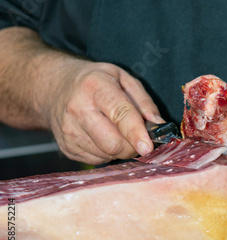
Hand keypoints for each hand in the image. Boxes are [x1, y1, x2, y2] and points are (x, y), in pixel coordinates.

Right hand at [43, 60, 162, 164]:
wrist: (54, 88)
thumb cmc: (95, 82)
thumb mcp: (123, 78)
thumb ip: (144, 102)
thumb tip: (159, 126)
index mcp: (96, 87)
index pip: (119, 113)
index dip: (136, 133)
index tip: (148, 146)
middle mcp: (78, 109)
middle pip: (113, 142)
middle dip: (133, 146)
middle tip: (139, 138)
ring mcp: (69, 131)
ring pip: (107, 154)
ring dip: (121, 149)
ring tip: (117, 132)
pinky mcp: (66, 148)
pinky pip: (98, 160)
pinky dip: (108, 153)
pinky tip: (103, 137)